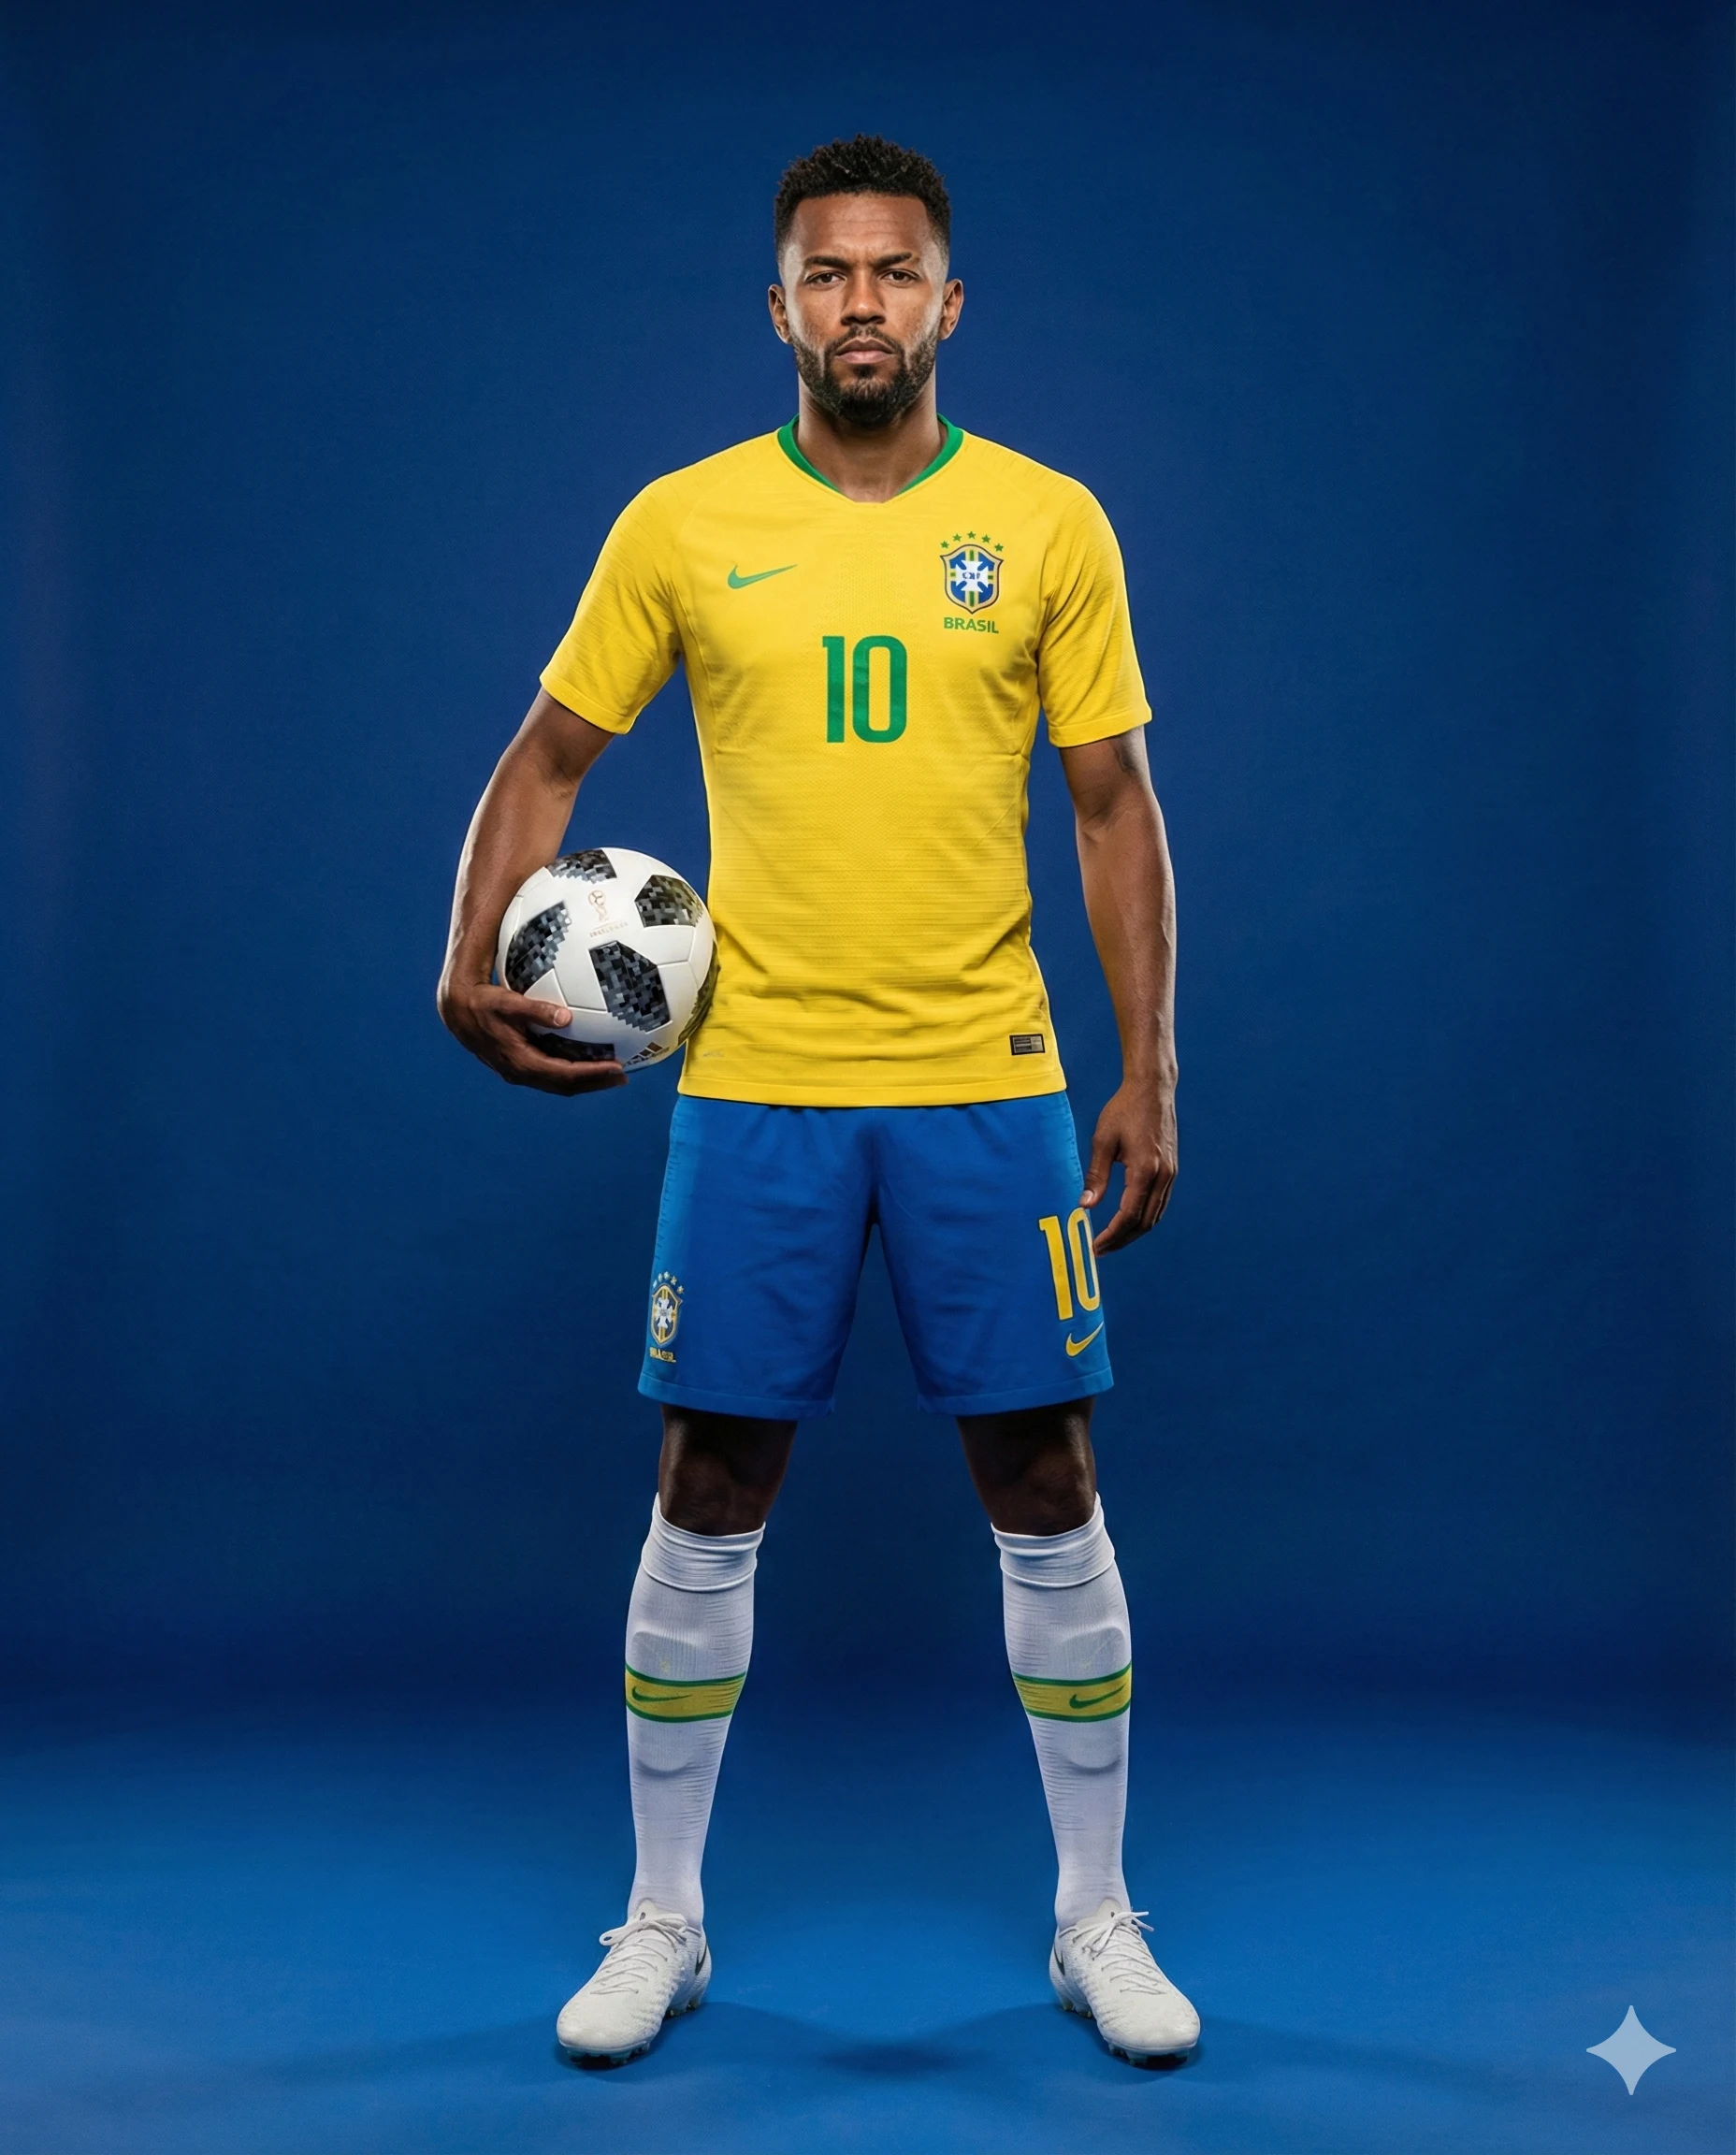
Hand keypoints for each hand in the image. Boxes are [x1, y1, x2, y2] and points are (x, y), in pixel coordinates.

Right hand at [437, 976, 624, 1093]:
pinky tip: (585, 1061)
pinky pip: (550, 1074)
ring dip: (585, 1081)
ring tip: (610, 1074)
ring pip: (558, 1084)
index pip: (564, 1075)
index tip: (616, 1068)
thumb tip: (567, 1017)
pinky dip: (571, 1072)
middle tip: (622, 1076)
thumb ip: (537, 1010)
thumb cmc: (483, 1003)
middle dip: (595, 1083)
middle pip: (565, 1086)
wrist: (457, 1011)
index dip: (592, 1074)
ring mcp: (518, 1072)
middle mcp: (520, 1073)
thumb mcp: (508, 1003)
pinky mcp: (518, 1065)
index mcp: (521, 1062)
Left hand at [1081, 1074, 1176, 1253]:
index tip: (1095, 1246)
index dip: (1112, 1235)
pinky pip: (1160, 1203)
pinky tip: (1128, 1220)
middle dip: (1122, 1240)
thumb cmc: (1124, 1110)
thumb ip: (1096, 1176)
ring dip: (1134, 1232)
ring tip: (1112, 1240)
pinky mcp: (1171, 1169)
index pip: (1128, 1215)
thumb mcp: (1103, 1141)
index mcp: (1145, 1170)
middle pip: (1145, 1222)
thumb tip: (1085, 1205)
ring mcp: (1170, 1174)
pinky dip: (1144, 1217)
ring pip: (1155, 1215)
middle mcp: (1162, 1176)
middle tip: (1101, 1249)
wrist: (1152, 1089)